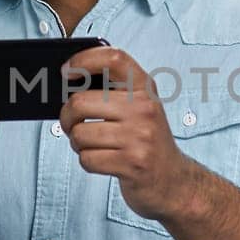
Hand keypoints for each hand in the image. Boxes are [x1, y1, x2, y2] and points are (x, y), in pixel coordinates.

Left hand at [59, 45, 197, 221]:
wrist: (173, 181)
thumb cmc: (146, 141)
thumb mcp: (139, 109)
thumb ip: (113, 92)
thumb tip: (68, 81)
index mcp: (144, 89)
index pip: (113, 58)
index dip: (83, 60)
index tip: (66, 72)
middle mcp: (144, 108)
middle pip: (80, 102)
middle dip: (67, 117)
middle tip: (72, 124)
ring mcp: (140, 137)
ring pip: (79, 134)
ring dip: (77, 143)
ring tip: (91, 145)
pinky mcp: (133, 163)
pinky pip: (87, 159)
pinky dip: (87, 161)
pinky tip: (102, 160)